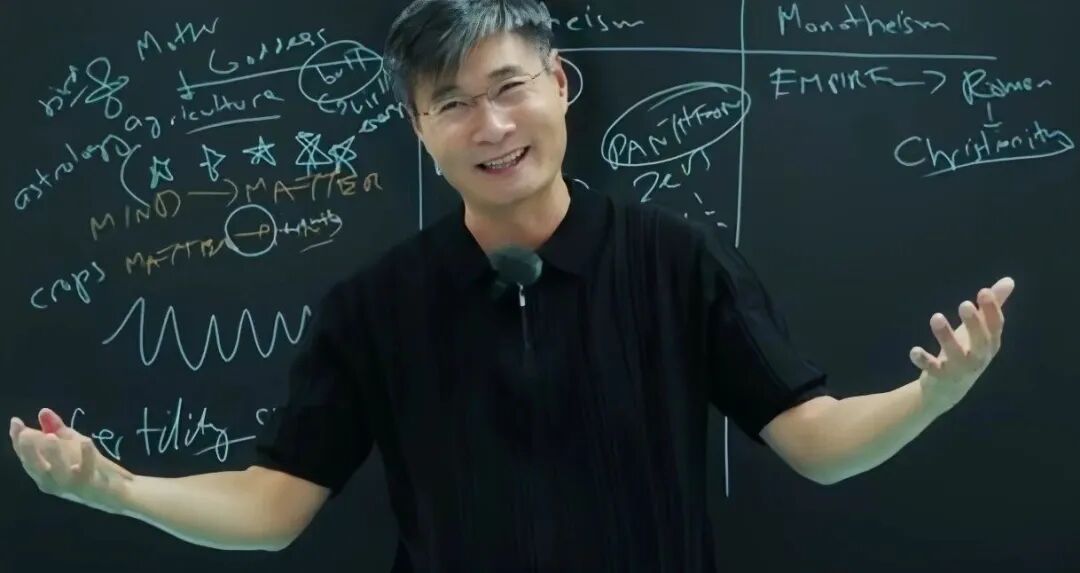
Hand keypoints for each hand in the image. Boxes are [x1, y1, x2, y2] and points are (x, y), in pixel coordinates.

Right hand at [9, 407, 134, 513]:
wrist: (122, 490)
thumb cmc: (92, 468)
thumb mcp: (73, 445)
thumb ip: (57, 429)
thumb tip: (43, 411)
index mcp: (46, 473)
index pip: (27, 458)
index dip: (18, 441)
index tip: (15, 421)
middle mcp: (55, 483)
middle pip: (36, 469)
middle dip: (28, 452)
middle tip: (25, 433)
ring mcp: (73, 487)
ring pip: (58, 475)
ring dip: (53, 455)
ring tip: (50, 437)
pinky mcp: (92, 487)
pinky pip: (88, 474)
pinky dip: (86, 457)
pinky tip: (86, 441)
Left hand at [908, 276, 1013, 413]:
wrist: (948, 390)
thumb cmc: (967, 352)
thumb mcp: (980, 330)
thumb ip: (992, 306)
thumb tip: (1009, 280)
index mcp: (990, 343)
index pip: (996, 325)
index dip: (991, 309)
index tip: (983, 291)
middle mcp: (979, 357)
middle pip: (981, 341)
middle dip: (974, 323)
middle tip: (964, 304)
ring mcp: (960, 369)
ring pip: (956, 353)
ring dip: (945, 336)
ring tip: (936, 317)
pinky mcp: (940, 377)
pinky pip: (932, 369)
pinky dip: (923, 360)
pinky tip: (913, 350)